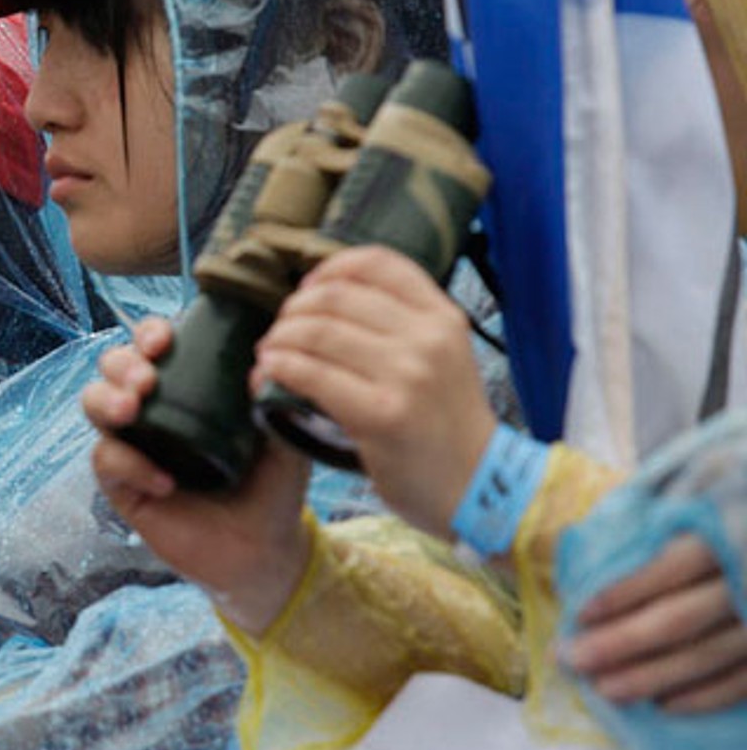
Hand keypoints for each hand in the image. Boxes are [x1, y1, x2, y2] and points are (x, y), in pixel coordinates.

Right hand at [84, 317, 313, 634]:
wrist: (263, 551)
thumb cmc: (274, 488)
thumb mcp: (285, 440)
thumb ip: (279, 404)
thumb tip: (261, 364)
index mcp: (187, 386)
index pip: (154, 344)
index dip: (148, 333)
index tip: (164, 340)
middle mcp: (153, 409)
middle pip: (113, 365)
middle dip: (122, 364)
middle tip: (146, 380)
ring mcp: (133, 444)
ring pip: (94, 402)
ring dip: (106, 398)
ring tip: (132, 410)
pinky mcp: (122, 485)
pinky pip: (106, 460)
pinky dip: (128, 464)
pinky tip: (163, 481)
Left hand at [251, 246, 496, 538]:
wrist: (481, 487)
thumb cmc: (448, 425)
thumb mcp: (443, 358)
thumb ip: (401, 326)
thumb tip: (326, 299)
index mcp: (442, 317)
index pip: (377, 262)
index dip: (328, 269)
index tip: (306, 290)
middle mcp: (427, 338)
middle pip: (335, 297)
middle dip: (293, 311)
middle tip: (278, 333)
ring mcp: (407, 375)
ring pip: (316, 333)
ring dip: (277, 341)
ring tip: (268, 356)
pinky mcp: (382, 415)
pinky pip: (311, 375)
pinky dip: (278, 369)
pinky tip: (268, 376)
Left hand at [568, 535, 746, 713]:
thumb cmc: (709, 524)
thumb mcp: (681, 511)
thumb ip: (642, 534)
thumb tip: (580, 571)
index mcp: (725, 533)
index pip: (670, 567)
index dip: (623, 593)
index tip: (578, 615)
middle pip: (680, 619)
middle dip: (621, 643)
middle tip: (573, 660)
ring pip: (707, 656)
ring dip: (652, 677)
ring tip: (603, 690)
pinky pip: (742, 683)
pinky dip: (703, 697)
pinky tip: (662, 705)